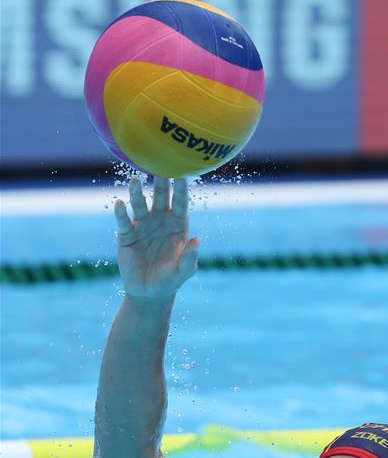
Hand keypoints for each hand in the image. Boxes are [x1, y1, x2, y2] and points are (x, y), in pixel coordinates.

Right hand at [114, 177, 199, 299]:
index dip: (181, 189)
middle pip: (160, 196)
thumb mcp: (183, 271)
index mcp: (177, 225)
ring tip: (135, 181)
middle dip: (160, 182)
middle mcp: (160, 220)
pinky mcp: (126, 235)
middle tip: (158, 164)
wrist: (148, 293)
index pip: (180, 203)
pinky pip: (123, 221)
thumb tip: (197, 241)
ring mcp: (142, 225)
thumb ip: (190, 257)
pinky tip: (120, 204)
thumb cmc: (170, 280)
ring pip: (140, 204)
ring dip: (137, 193)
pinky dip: (121, 213)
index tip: (182, 175)